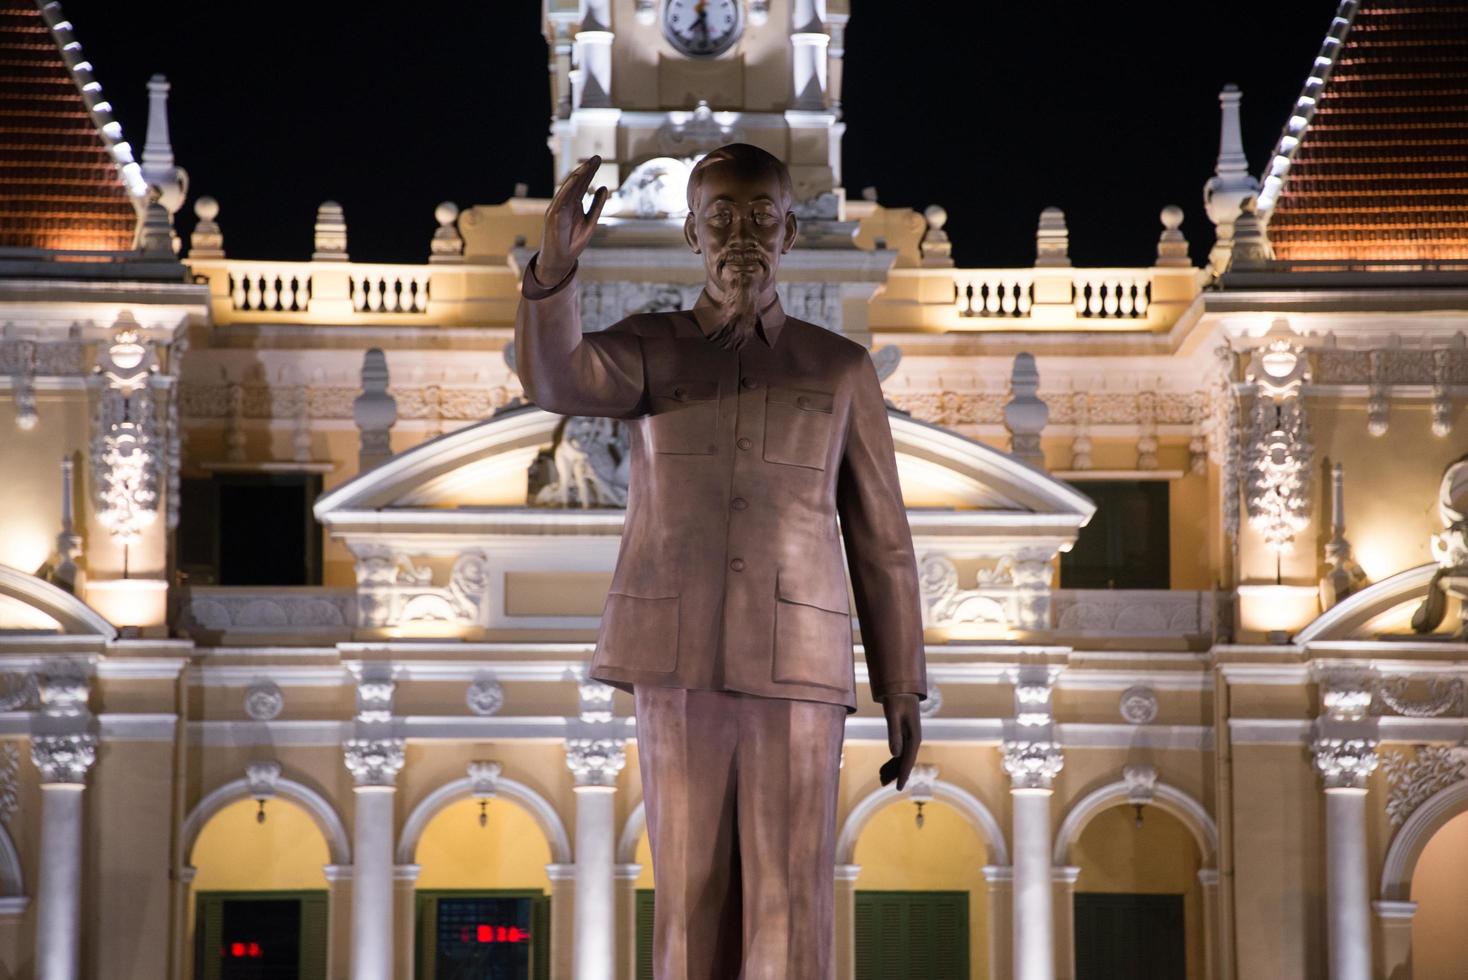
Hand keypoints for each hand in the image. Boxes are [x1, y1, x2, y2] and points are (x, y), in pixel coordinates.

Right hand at [538, 155, 608, 286]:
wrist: (561, 260)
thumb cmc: (574, 242)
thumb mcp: (591, 222)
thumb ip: (597, 205)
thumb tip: (605, 188)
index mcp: (574, 204)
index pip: (583, 184)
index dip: (590, 172)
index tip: (599, 160)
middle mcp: (565, 203)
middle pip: (577, 183)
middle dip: (586, 170)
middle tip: (597, 157)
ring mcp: (558, 208)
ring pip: (568, 188)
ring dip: (578, 175)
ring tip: (588, 165)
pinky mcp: (553, 215)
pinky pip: (561, 198)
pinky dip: (568, 188)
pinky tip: (576, 178)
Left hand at [877, 693, 921, 790]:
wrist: (900, 687)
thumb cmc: (896, 699)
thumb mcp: (892, 715)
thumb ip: (894, 734)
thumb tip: (895, 754)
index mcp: (914, 736)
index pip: (908, 760)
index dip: (902, 775)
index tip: (898, 788)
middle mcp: (914, 739)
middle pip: (905, 761)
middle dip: (895, 774)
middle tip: (882, 784)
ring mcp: (909, 737)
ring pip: (901, 758)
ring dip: (892, 769)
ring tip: (881, 779)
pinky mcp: (903, 734)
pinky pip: (899, 752)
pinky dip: (891, 761)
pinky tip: (883, 769)